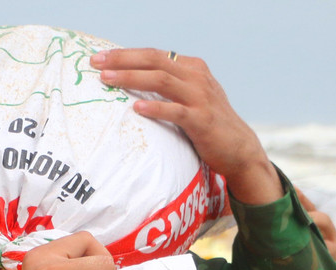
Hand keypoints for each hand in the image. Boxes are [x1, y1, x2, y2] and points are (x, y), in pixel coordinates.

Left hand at [92, 47, 280, 204]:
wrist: (239, 150)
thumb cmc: (209, 125)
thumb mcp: (191, 97)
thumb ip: (170, 87)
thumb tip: (134, 82)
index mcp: (192, 68)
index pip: (154, 54)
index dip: (126, 54)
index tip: (100, 57)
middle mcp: (197, 78)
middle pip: (154, 61)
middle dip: (123, 60)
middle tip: (96, 63)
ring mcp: (201, 98)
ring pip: (161, 81)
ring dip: (132, 79)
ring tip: (108, 80)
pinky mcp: (202, 121)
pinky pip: (175, 111)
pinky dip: (155, 108)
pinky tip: (136, 109)